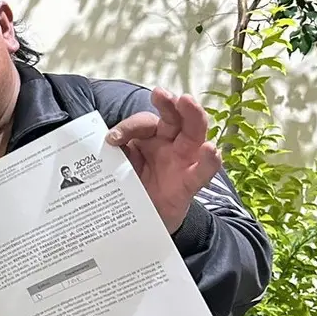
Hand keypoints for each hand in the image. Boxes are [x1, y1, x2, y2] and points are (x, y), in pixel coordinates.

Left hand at [106, 88, 221, 232]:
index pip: (144, 123)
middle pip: (173, 118)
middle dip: (168, 104)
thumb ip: (114, 155)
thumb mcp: (118, 169)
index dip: (129, 127)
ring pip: (194, 133)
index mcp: (150, 137)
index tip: (112, 140)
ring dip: (192, 115)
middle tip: (160, 94)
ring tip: (186, 102)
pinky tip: (210, 150)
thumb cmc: (132, 188)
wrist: (141, 222)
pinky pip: (204, 171)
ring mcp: (183, 160)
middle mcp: (169, 143)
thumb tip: (106, 145)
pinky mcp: (190, 183)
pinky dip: (209, 160)